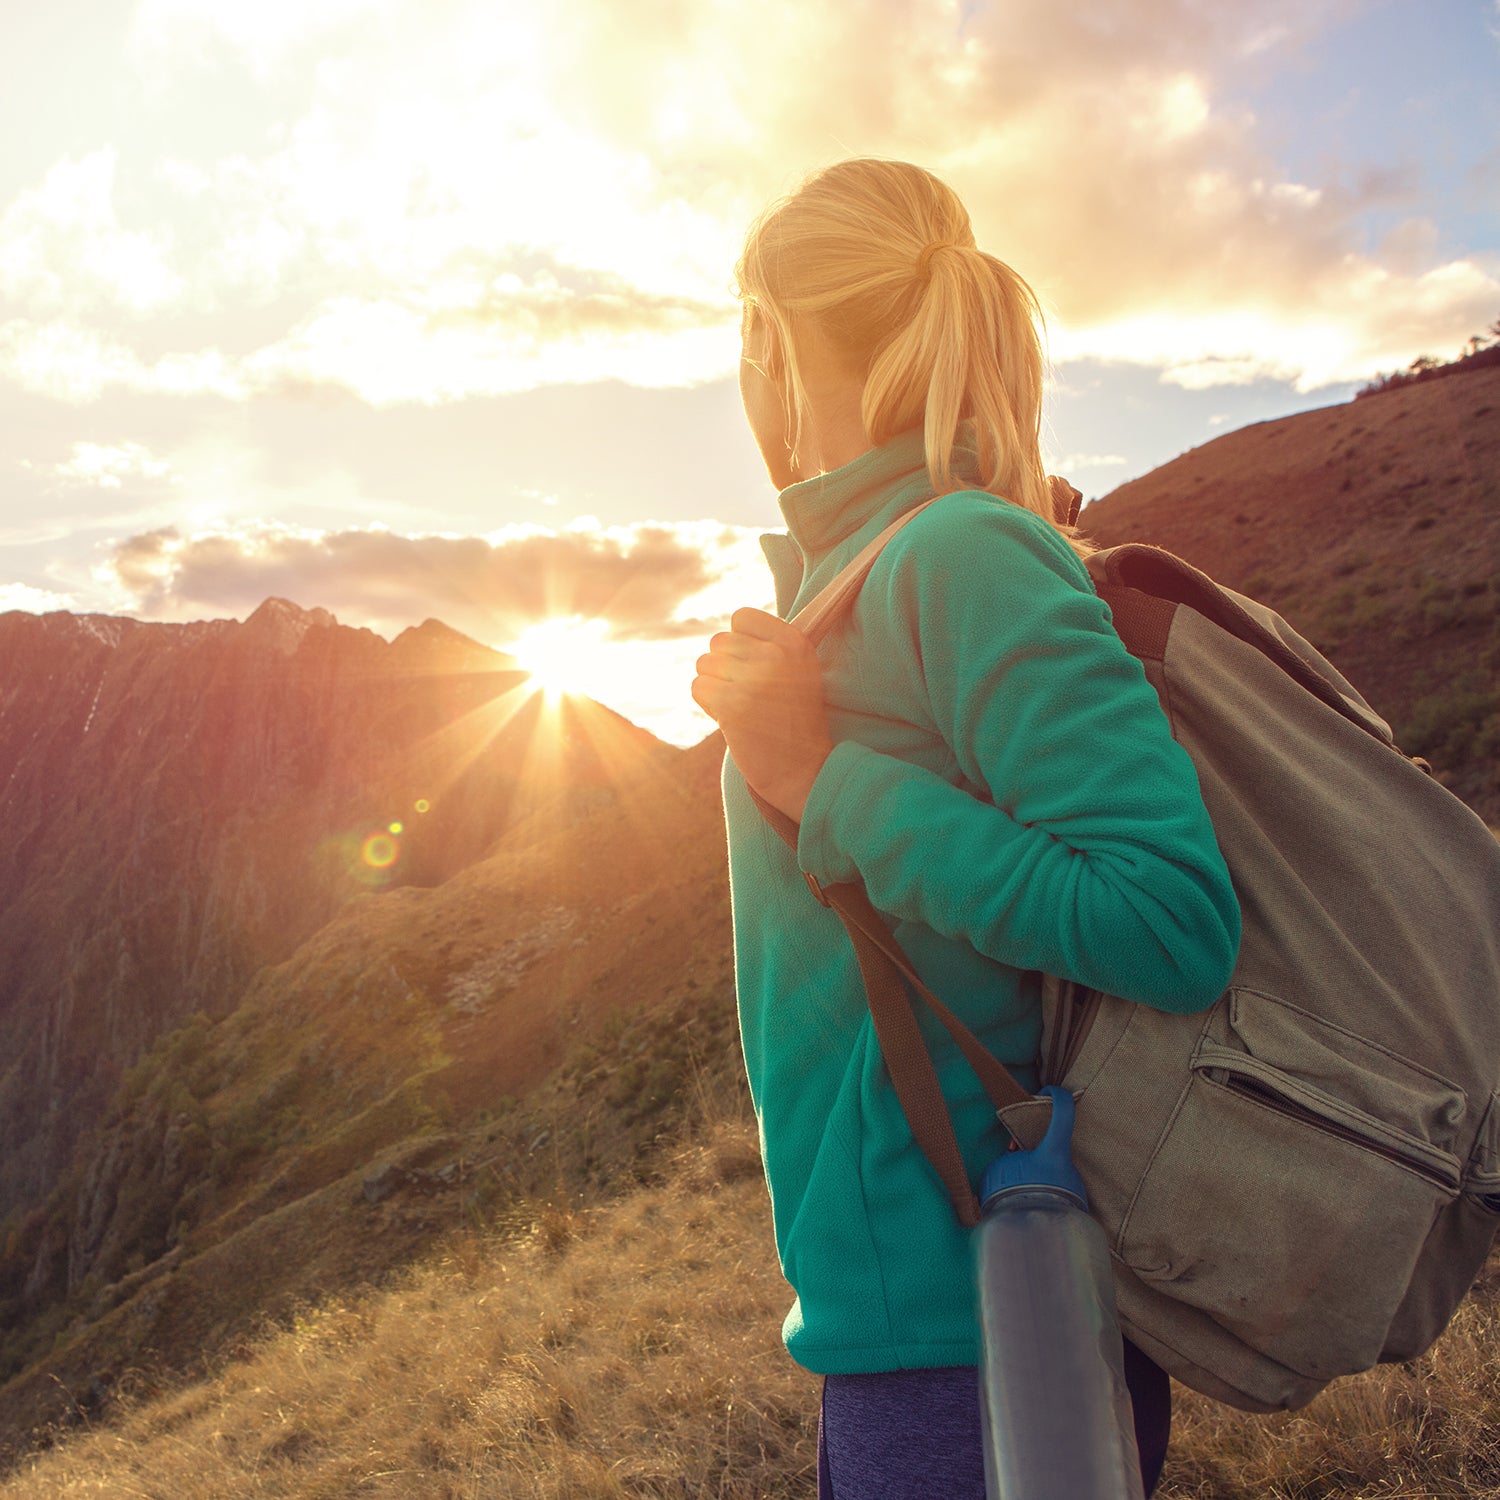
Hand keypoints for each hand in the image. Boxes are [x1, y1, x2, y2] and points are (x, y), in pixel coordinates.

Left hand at [692, 607, 832, 821]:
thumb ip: (769, 645)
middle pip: (718, 641)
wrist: (803, 769)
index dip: (739, 643)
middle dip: (724, 667)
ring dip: (714, 685)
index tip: (754, 667)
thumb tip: (724, 635)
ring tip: (740, 706)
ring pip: (704, 664)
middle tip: (746, 694)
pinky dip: (707, 704)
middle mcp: (776, 656)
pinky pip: (698, 687)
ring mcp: (754, 680)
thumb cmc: (795, 720)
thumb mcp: (798, 670)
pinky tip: (729, 718)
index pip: (742, 617)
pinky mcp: (732, 705)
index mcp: (795, 641)